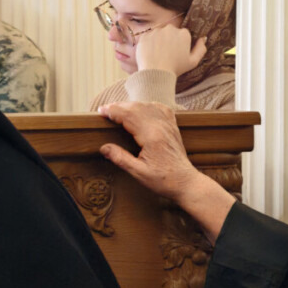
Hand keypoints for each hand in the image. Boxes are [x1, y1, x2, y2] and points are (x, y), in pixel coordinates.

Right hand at [97, 101, 234, 240]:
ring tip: (118, 109)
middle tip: (105, 110)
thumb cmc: (164, 180)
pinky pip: (160, 108)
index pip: (129, 115)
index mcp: (151, 136)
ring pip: (147, 105)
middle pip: (136, 107)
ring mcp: (168, 125)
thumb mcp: (138, 172)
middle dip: (119, 106)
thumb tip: (104, 147)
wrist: (186, 182)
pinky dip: (148, 105)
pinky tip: (141, 108)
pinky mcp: (172, 127)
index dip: (113, 111)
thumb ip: (120, 158)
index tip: (101, 111)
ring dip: (131, 105)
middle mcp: (161, 126)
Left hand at [134, 26, 206, 75]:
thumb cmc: (176, 68)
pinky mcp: (145, 35)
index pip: (183, 35)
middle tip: (167, 54)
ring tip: (158, 55)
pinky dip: (149, 44)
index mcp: (183, 33)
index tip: (177, 53)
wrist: (156, 73)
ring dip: (159, 41)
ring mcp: (156, 31)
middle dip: (169, 40)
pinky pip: (148, 37)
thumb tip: (203, 38)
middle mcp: (170, 28)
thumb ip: (201, 49)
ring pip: (159, 34)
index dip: (180, 44)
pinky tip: (150, 54)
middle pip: (170, 32)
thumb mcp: (193, 62)